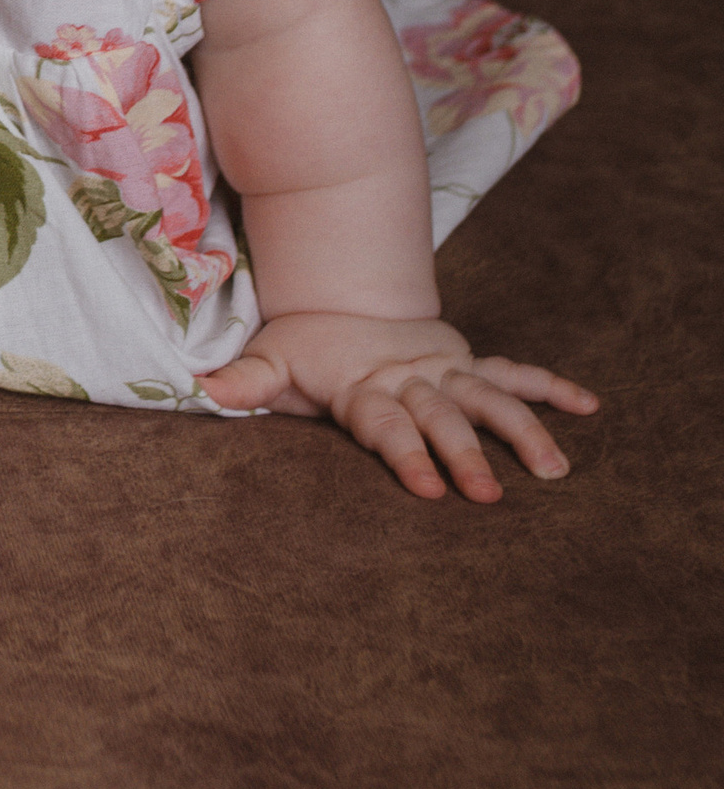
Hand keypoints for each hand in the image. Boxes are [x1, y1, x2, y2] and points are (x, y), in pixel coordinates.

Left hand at [202, 310, 596, 501]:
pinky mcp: (465, 362)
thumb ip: (245, 381)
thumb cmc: (306, 345)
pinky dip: (551, 386)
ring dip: (523, 431)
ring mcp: (445, 370)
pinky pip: (513, 373)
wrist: (341, 292)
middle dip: (465, 456)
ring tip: (556, 471)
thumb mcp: (273, 361)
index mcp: (368, 389)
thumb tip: (199, 389)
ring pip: (489, 398)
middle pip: (443, 419)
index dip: (406, 454)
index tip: (428, 489)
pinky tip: (589, 406)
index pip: (388, 426)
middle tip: (490, 496)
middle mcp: (412, 379)